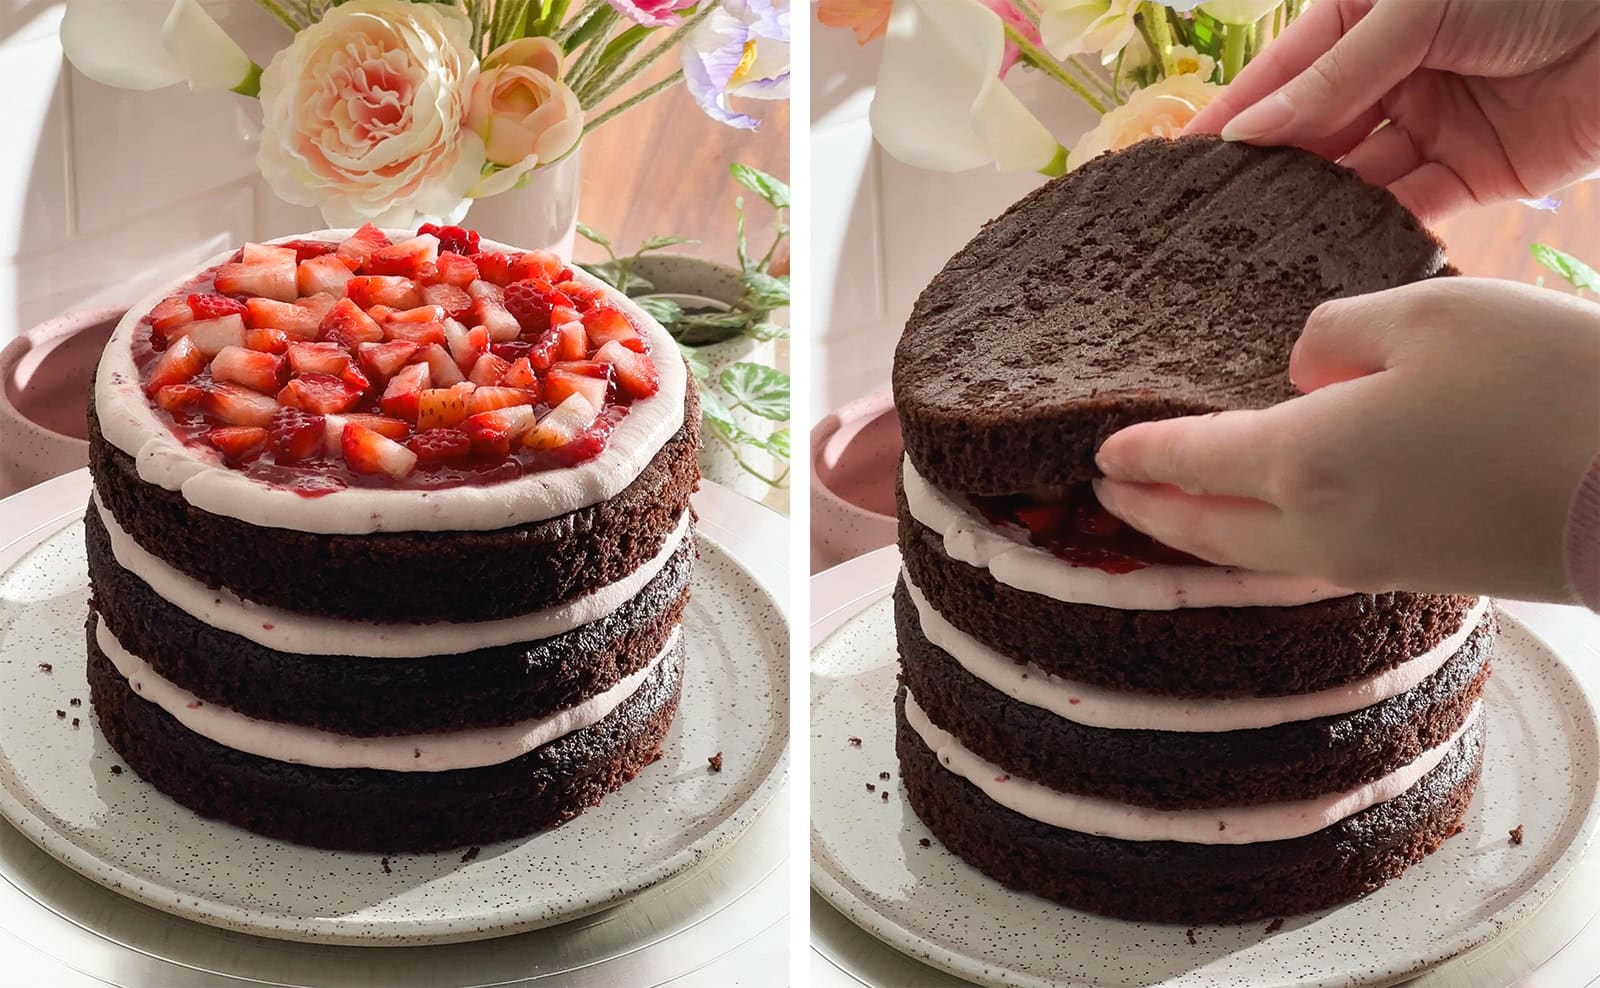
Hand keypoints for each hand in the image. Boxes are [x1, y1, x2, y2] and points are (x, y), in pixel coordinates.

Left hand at [1092, 279, 1599, 600]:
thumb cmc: (1543, 385)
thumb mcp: (1429, 315)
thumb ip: (1337, 336)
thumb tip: (1302, 371)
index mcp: (1304, 459)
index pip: (1190, 462)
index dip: (1138, 457)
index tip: (1096, 454)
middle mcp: (1322, 527)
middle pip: (1207, 531)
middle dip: (1147, 515)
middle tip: (1104, 499)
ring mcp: (1375, 561)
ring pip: (1255, 556)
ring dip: (1201, 536)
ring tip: (1168, 515)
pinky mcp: (1425, 573)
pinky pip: (1310, 562)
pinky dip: (1262, 545)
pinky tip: (1270, 520)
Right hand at [1184, 0, 1599, 223]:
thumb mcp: (1417, 8)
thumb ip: (1334, 76)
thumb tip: (1251, 132)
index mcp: (1361, 21)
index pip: (1279, 77)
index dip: (1231, 118)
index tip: (1177, 166)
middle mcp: (1387, 76)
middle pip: (1311, 135)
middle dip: (1267, 175)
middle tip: (1209, 223)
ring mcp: (1427, 127)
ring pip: (1353, 180)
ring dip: (1315, 210)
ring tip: (1261, 248)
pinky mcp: (1470, 175)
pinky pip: (1409, 209)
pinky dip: (1374, 230)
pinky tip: (1331, 253)